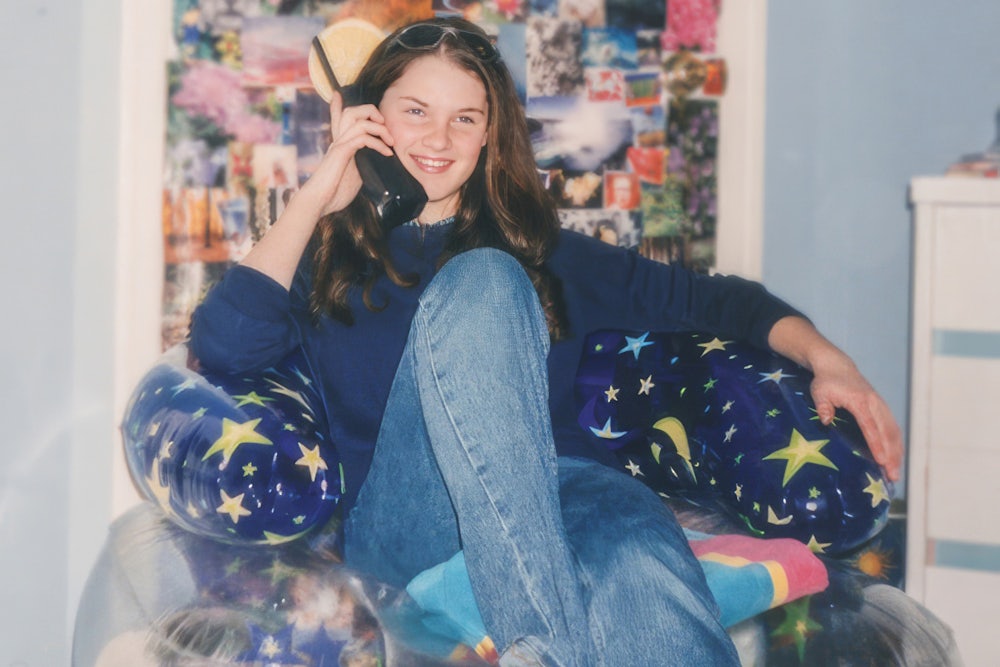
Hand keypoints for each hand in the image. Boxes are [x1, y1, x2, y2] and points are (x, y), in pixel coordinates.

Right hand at [304, 91, 395, 216]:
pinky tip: (386, 153)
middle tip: (385, 125)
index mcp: (339, 145)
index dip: (337, 105)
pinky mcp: (341, 152)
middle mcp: (337, 140)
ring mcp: (339, 145)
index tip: (337, 94)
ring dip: (379, 127)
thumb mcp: (353, 176)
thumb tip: (374, 164)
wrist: (319, 203)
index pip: (337, 119)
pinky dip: (378, 143)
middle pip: (351, 111)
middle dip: (371, 111)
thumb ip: (361, 165)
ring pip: (357, 119)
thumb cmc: (334, 194)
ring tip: (390, 141)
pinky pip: (362, 137)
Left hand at [808, 349, 902, 481]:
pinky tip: (896, 457)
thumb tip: (825, 421)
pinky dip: (896, 443)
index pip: (870, 426)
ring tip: (895, 473)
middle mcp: (875, 404)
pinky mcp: (881, 408)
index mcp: (860, 401)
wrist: (837, 366)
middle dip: (891, 455)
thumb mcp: (819, 392)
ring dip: (897, 452)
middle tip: (893, 476)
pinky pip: (892, 428)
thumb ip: (823, 406)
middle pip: (887, 432)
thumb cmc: (826, 381)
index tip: (881, 461)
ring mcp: (880, 406)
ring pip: (893, 431)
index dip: (876, 444)